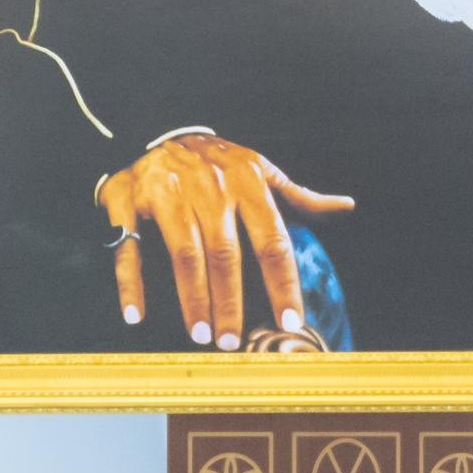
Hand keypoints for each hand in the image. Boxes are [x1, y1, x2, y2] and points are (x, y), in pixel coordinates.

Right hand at [97, 131, 351, 349]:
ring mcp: (166, 191)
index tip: (290, 322)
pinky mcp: (126, 199)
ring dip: (192, 299)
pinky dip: (131, 284)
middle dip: (231, 303)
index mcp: (247, 182)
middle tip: (232, 343)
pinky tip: (136, 316)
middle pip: (225, 253)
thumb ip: (299, 197)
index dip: (283, 284)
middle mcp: (209, 186)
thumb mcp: (260, 171)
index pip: (273, 240)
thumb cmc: (218, 163)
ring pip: (184, 254)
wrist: (159, 129)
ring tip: (200, 335)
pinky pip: (129, 247)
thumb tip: (345, 207)